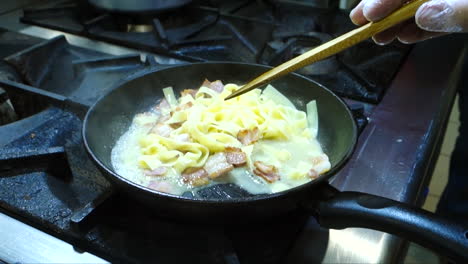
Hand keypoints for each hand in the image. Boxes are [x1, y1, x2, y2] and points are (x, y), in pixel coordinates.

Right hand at [349, 0, 467, 43]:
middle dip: (383, 7)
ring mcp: (456, 3)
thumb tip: (424, 15)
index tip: (369, 13)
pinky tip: (405, 37)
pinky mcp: (462, 16)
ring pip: (420, 7)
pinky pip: (438, 20)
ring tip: (380, 36)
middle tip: (360, 20)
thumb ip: (459, 11)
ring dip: (396, 22)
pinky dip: (420, 30)